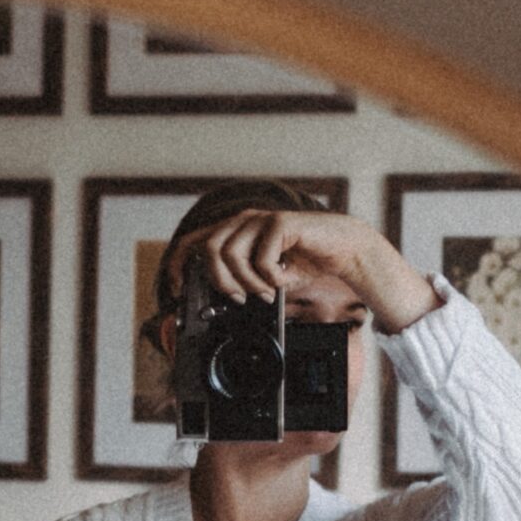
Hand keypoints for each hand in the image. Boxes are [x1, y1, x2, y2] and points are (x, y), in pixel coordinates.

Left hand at [181, 207, 439, 334]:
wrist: (341, 253)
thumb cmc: (304, 264)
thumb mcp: (264, 279)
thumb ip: (240, 283)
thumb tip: (217, 302)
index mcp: (234, 232)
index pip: (193, 242)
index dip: (179, 265)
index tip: (179, 290)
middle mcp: (243, 221)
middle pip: (209, 250)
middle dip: (222, 282)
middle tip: (241, 298)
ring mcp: (261, 219)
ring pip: (232, 255)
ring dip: (249, 282)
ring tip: (267, 290)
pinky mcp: (280, 223)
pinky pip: (262, 258)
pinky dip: (272, 277)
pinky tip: (284, 278)